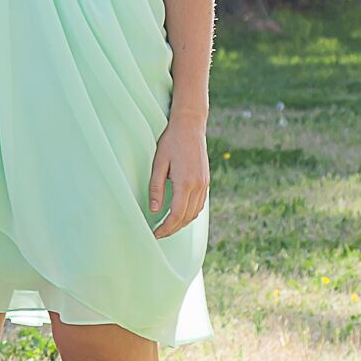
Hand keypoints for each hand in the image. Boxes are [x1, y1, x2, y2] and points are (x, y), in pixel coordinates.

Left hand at [148, 119, 209, 233]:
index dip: (165, 227)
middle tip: (158, 234)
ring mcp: (204, 184)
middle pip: (186, 217)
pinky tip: (179, 214)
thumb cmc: (171, 142)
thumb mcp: (158, 163)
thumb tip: (153, 210)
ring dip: (181, 223)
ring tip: (167, 227)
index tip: (155, 233)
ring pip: (194, 213)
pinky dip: (189, 213)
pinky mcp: (206, 181)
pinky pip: (199, 204)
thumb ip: (156, 187)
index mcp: (185, 183)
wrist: (190, 127)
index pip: (176, 214)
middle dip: (172, 229)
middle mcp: (198, 186)